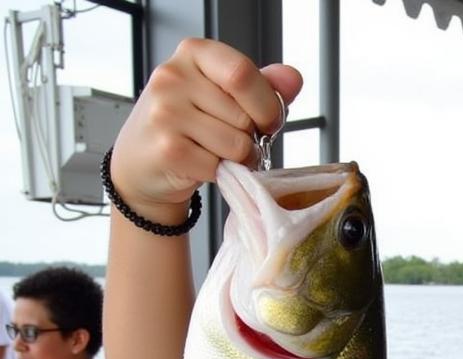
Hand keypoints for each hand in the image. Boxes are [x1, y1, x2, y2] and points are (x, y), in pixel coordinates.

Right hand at [109, 38, 302, 222]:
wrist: (144, 160)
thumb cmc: (190, 125)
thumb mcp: (224, 96)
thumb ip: (260, 86)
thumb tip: (293, 78)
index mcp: (194, 54)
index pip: (243, 74)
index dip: (267, 105)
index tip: (268, 121)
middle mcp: (173, 77)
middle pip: (244, 117)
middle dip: (251, 137)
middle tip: (232, 140)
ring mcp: (166, 113)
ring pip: (236, 145)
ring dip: (238, 159)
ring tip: (218, 153)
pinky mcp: (169, 149)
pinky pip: (220, 167)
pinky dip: (221, 174)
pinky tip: (203, 165)